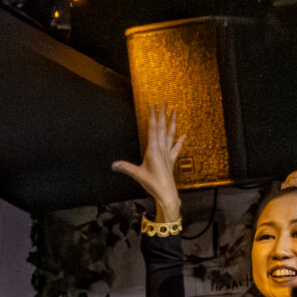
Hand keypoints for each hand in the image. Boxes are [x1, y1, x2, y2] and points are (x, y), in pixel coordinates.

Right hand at [110, 105, 185, 221]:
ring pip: (171, 134)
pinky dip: (180, 140)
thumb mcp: (137, 174)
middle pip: (163, 128)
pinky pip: (176, 147)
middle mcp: (162, 149)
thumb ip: (125, 167)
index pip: (153, 129)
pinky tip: (183, 135)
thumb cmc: (153, 184)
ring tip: (175, 112)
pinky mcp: (171, 160)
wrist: (167, 194)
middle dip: (163, 114)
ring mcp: (168, 154)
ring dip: (172, 123)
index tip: (153, 106)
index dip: (153, 117)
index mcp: (153, 150)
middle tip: (165, 102)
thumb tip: (113, 164)